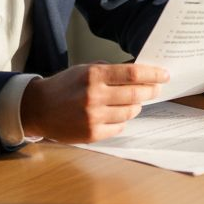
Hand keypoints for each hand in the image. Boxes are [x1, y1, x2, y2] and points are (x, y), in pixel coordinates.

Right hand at [19, 63, 169, 142]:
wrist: (38, 108)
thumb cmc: (64, 86)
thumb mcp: (84, 69)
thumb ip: (109, 71)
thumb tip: (138, 72)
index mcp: (93, 75)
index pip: (132, 73)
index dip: (152, 74)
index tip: (164, 74)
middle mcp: (94, 96)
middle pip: (135, 94)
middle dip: (151, 91)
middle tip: (156, 89)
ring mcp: (93, 117)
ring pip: (130, 112)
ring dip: (136, 106)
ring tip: (132, 101)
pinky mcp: (92, 134)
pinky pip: (119, 127)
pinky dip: (122, 121)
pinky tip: (116, 115)